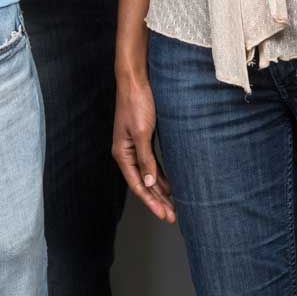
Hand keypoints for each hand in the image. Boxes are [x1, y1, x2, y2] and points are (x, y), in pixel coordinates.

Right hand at [112, 64, 174, 222]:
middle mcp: (127, 153)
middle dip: (158, 201)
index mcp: (122, 154)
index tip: (165, 215)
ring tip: (173, 206)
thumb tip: (149, 183)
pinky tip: (170, 185)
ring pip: (149, 175)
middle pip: (144, 183)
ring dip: (161, 191)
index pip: (138, 185)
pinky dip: (161, 175)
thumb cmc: (137, 102)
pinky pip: (152, 163)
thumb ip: (145, 159)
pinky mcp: (144, 138)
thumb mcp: (142, 132)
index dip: (152, 202)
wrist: (136, 78)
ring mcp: (135, 146)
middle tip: (173, 217)